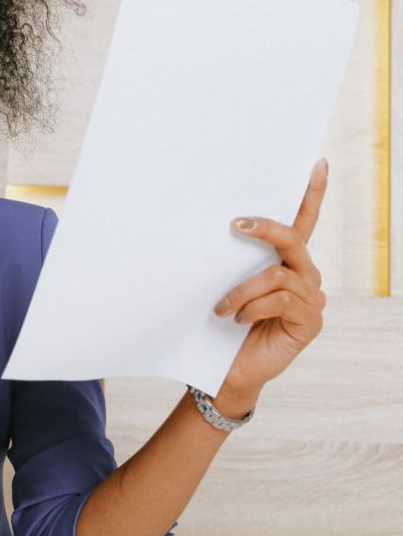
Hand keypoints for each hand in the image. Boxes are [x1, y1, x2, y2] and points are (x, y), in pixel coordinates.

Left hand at [214, 159, 328, 399]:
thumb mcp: (225, 286)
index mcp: (286, 263)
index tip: (316, 164)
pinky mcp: (309, 322)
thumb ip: (232, 261)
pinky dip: (253, 306)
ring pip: (279, 274)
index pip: (303, 223)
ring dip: (242, 289)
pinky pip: (282, 299)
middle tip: (236, 224)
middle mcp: (304, 276)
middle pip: (293, 239)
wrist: (225, 371)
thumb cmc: (222, 326)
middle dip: (265, 228)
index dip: (312, 195)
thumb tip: (220, 226)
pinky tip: (236, 319)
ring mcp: (311, 299)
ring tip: (221, 307)